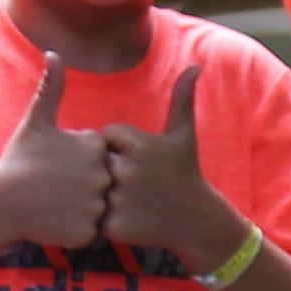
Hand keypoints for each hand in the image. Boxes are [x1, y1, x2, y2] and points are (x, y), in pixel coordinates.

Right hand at [0, 54, 111, 253]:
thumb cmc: (18, 160)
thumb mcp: (36, 121)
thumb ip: (52, 87)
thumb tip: (53, 53)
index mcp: (95, 146)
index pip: (99, 156)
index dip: (77, 161)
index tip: (56, 164)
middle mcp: (101, 175)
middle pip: (102, 182)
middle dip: (81, 186)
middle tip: (54, 186)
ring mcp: (95, 205)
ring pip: (97, 208)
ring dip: (79, 208)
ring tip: (53, 203)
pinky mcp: (86, 232)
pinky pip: (88, 232)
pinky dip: (73, 229)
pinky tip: (53, 220)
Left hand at [103, 64, 237, 267]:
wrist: (196, 220)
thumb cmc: (185, 172)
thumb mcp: (184, 134)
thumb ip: (182, 98)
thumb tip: (196, 65)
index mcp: (137, 143)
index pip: (107, 137)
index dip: (121, 148)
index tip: (142, 159)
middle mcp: (126, 169)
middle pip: (97, 163)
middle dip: (112, 170)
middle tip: (137, 182)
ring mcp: (119, 198)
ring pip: (95, 189)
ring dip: (107, 193)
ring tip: (133, 198)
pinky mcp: (115, 225)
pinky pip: (97, 216)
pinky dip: (108, 217)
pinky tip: (131, 216)